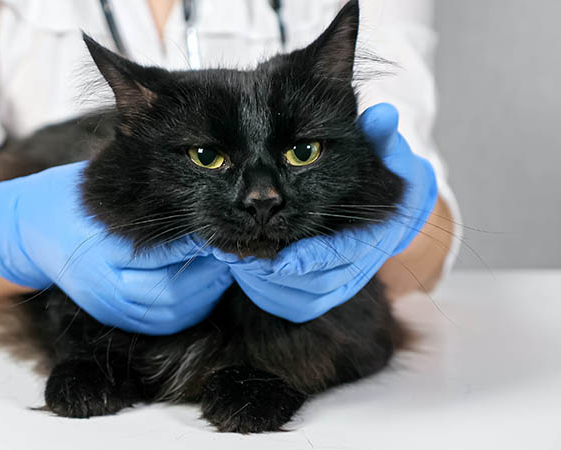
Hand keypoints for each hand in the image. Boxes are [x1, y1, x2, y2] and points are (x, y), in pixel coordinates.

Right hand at [0, 161, 232, 334]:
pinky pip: (164, 321)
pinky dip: (192, 306)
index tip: (224, 228)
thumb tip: (205, 208)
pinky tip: (206, 284)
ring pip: (176, 310)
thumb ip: (156, 205)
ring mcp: (109, 309)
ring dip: (208, 289)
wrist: (33, 228)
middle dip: (212, 269)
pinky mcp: (114, 318)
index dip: (203, 243)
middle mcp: (105, 289)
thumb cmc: (75, 200)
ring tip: (225, 263)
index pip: (170, 253)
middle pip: (177, 289)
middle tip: (235, 246)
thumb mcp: (114, 194)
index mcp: (104, 252)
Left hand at [213, 103, 437, 321]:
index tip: (282, 260)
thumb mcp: (381, 150)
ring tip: (232, 256)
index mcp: (373, 234)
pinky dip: (262, 289)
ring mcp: (337, 283)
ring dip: (262, 281)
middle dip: (276, 272)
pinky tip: (239, 266)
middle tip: (240, 253)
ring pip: (298, 297)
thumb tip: (383, 115)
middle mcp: (356, 266)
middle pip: (314, 284)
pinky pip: (289, 302)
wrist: (382, 203)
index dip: (312, 260)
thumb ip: (380, 135)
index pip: (343, 256)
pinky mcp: (316, 292)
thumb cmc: (375, 169)